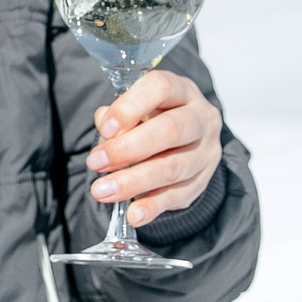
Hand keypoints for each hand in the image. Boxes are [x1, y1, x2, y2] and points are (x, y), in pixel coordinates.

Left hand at [86, 72, 222, 228]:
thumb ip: (118, 116)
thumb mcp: (136, 110)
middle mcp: (201, 118)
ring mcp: (206, 152)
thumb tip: (103, 121)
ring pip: (173, 168)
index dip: (130, 107)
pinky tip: (133, 214)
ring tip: (102, 191)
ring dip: (133, 182)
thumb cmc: (153, 120)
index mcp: (182, 91)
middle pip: (170, 130)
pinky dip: (152, 206)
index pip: (161, 88)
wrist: (186, 143)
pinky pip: (178, 196)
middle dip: (127, 149)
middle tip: (95, 163)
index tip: (105, 129)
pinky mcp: (202, 181)